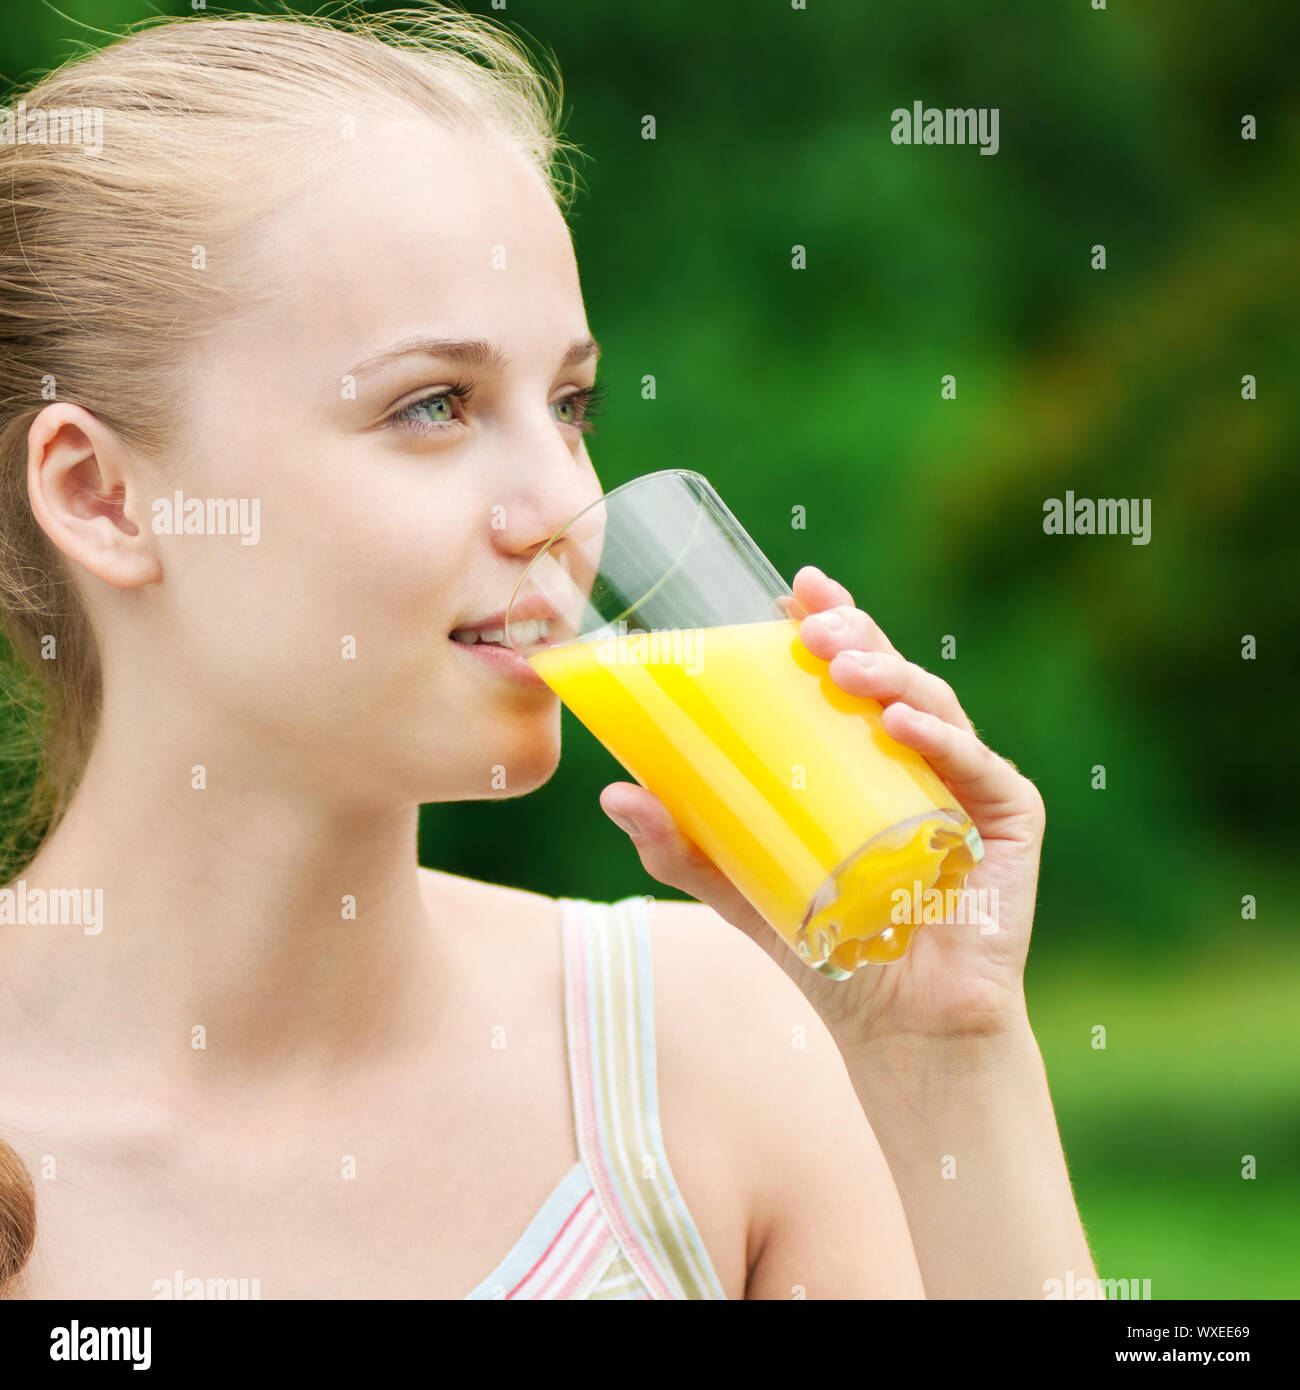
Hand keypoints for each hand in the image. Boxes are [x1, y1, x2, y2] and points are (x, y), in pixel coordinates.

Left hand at [598, 564, 1045, 1053]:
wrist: (902, 1028)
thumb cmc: (831, 949)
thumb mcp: (743, 887)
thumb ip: (685, 845)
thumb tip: (613, 792)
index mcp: (862, 755)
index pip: (843, 672)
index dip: (822, 621)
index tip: (785, 591)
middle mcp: (917, 755)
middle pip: (888, 672)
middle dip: (851, 633)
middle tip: (809, 624)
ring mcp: (965, 781)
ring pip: (932, 702)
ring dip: (888, 673)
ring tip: (840, 665)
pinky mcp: (1007, 817)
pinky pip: (977, 765)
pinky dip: (942, 737)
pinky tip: (900, 724)